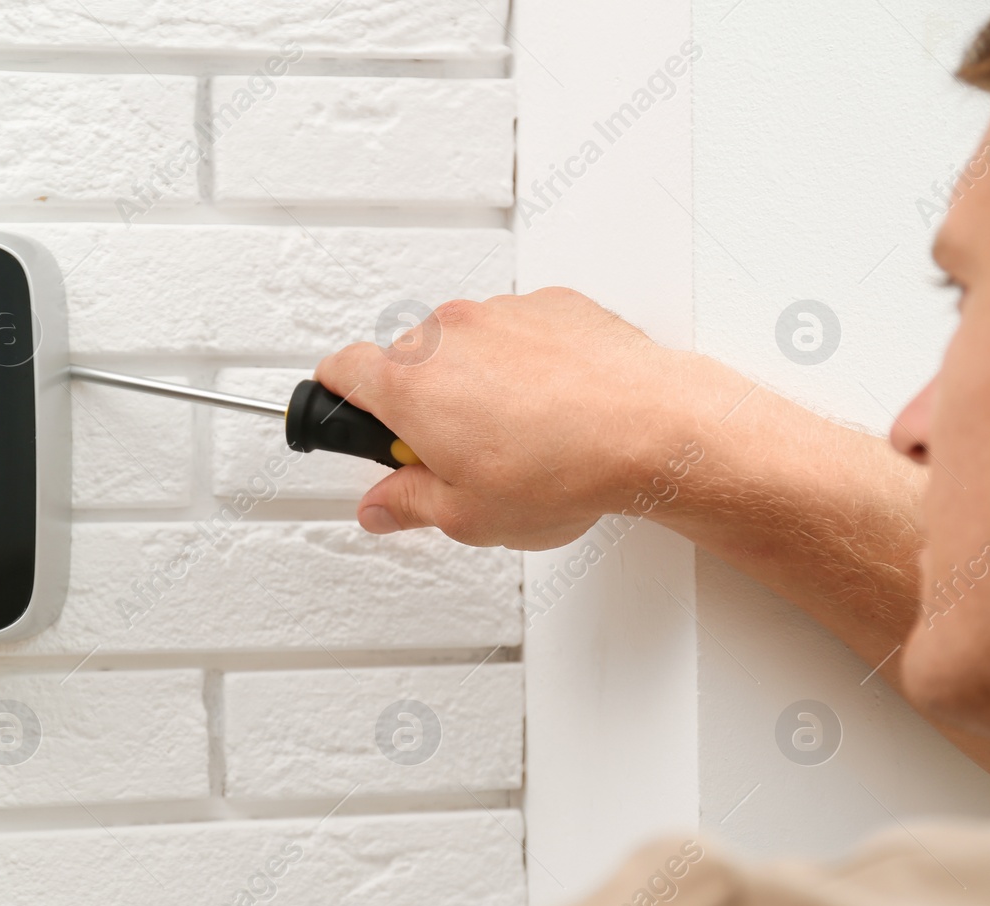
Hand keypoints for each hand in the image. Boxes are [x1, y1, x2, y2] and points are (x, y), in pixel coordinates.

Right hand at [315, 288, 734, 548]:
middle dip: (418, 405)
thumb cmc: (563, 468)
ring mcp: (500, 314)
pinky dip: (524, 362)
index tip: (348, 422)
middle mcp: (447, 334)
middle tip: (449, 456)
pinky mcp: (551, 305)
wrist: (654, 432)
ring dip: (473, 382)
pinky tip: (553, 408)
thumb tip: (381, 506)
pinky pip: (517, 332)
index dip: (336, 401)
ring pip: (463, 346)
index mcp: (409, 384)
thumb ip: (407, 505)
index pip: (339, 371)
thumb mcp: (466, 516)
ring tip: (515, 436)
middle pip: (405, 363)